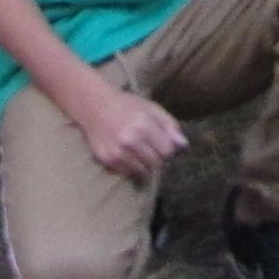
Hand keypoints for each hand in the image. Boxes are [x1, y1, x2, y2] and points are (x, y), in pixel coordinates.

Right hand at [70, 82, 186, 179]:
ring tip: (140, 152)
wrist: (94, 106)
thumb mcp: (152, 109)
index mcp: (144, 125)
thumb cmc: (127, 106)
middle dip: (158, 159)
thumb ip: (170, 126)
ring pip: (143, 172)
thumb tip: (183, 146)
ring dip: (145, 165)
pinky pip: (128, 173)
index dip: (168, 150)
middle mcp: (130, 141)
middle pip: (156, 164)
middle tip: (152, 149)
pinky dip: (131, 167)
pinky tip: (128, 154)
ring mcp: (117, 152)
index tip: (164, 145)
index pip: (167, 151)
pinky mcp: (107, 160)